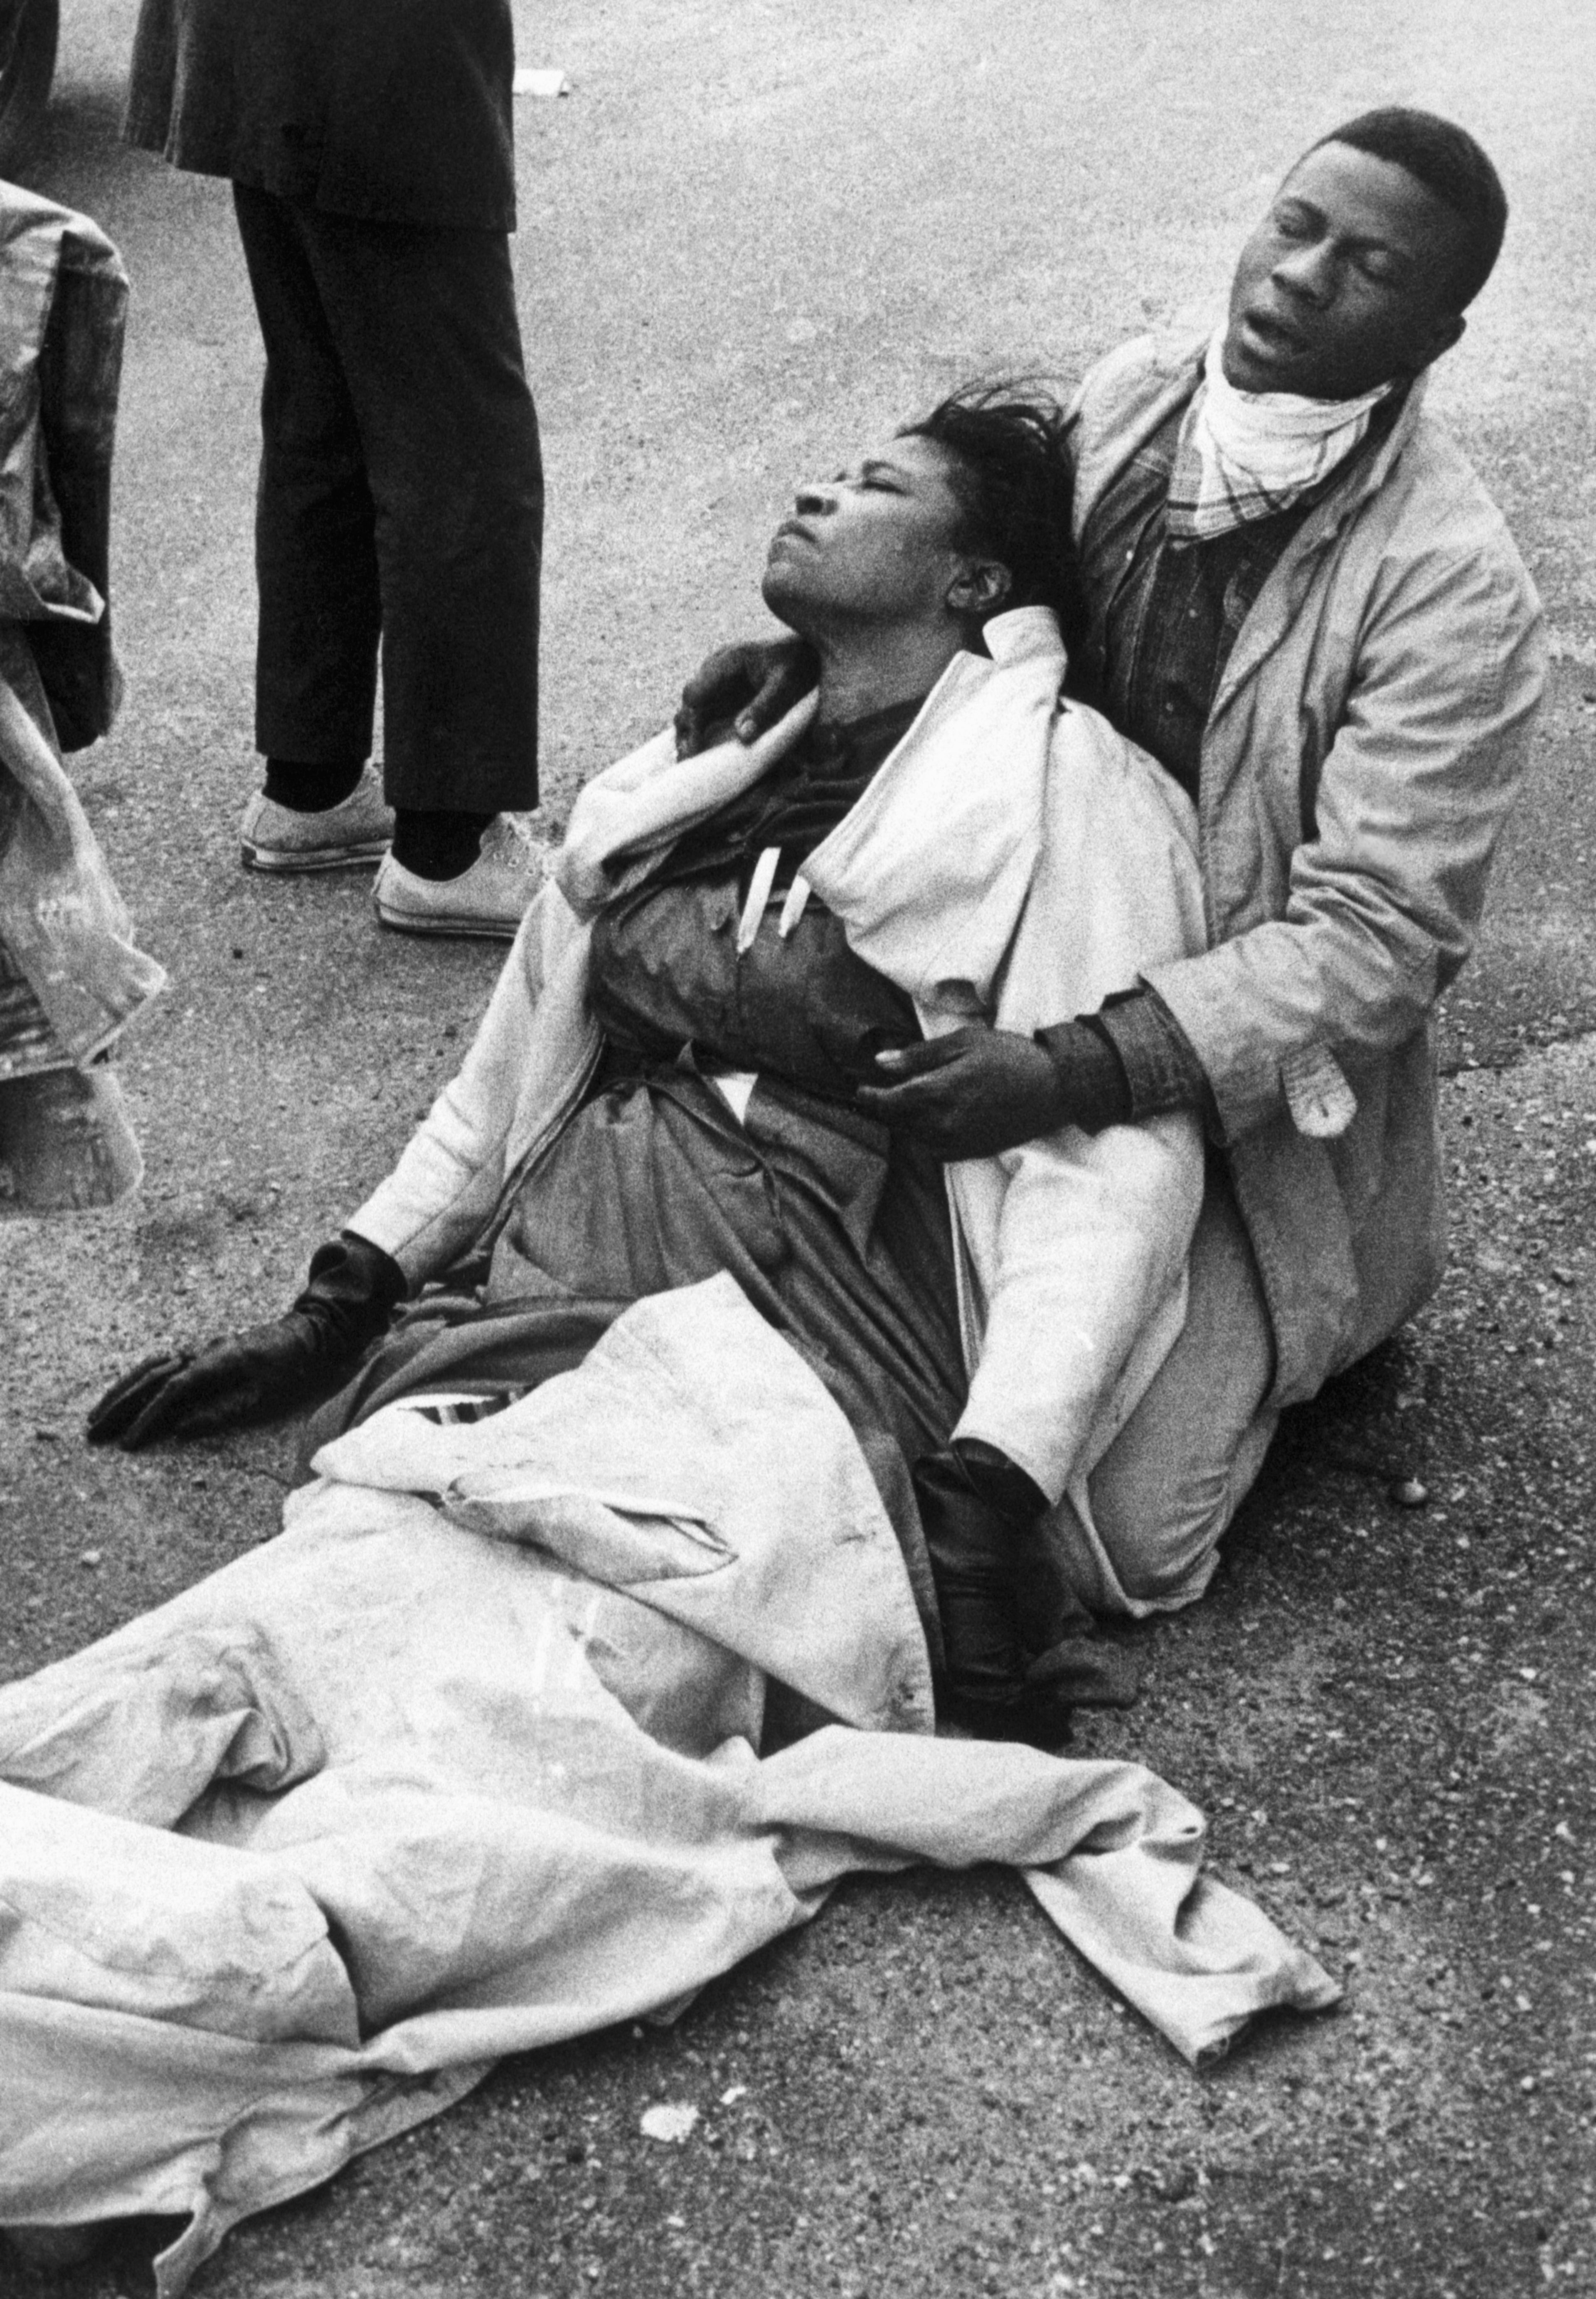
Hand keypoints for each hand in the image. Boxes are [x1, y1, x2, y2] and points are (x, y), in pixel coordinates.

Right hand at [85, 1315, 338, 1449]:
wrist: (308, 1336)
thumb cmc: (293, 1370)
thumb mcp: (265, 1398)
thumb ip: (222, 1414)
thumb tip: (180, 1431)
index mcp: (219, 1362)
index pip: (171, 1391)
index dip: (147, 1418)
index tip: (127, 1443)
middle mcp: (202, 1351)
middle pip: (150, 1377)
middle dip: (119, 1407)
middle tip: (92, 1433)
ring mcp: (200, 1349)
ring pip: (149, 1367)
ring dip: (121, 1392)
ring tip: (96, 1416)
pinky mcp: (201, 1352)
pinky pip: (160, 1363)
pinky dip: (138, 1379)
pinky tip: (124, 1394)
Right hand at [673, 636, 815, 756]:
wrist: (808, 654)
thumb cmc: (798, 665)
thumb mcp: (786, 685)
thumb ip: (764, 707)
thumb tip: (742, 736)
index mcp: (727, 661)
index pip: (695, 693)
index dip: (692, 721)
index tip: (696, 747)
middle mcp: (716, 669)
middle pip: (690, 703)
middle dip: (687, 731)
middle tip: (688, 759)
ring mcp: (719, 681)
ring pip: (694, 709)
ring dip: (690, 733)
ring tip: (689, 759)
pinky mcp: (725, 694)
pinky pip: (707, 713)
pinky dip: (702, 731)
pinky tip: (700, 750)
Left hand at [855, 1028, 1069, 1160]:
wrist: (1056, 1088)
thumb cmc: (1011, 1056)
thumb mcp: (965, 1042)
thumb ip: (920, 1055)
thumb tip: (882, 1063)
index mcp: (940, 1092)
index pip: (890, 1101)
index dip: (871, 1096)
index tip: (860, 1088)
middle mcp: (944, 1123)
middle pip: (898, 1120)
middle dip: (884, 1108)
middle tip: (876, 1093)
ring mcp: (958, 1141)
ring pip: (914, 1136)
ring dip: (903, 1122)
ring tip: (902, 1104)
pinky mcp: (971, 1152)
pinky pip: (933, 1149)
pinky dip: (924, 1135)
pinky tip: (929, 1120)